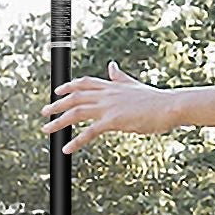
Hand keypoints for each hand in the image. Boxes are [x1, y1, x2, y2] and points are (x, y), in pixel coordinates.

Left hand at [43, 61, 177, 153]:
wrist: (170, 106)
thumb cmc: (156, 100)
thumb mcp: (134, 86)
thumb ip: (119, 78)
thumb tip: (111, 66)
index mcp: (112, 86)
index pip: (84, 83)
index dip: (69, 86)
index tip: (57, 90)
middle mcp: (107, 94)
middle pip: (74, 97)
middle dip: (56, 104)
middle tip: (43, 112)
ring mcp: (109, 107)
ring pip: (76, 113)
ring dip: (58, 121)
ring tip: (46, 130)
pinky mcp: (113, 121)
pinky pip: (89, 132)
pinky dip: (76, 141)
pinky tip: (66, 149)